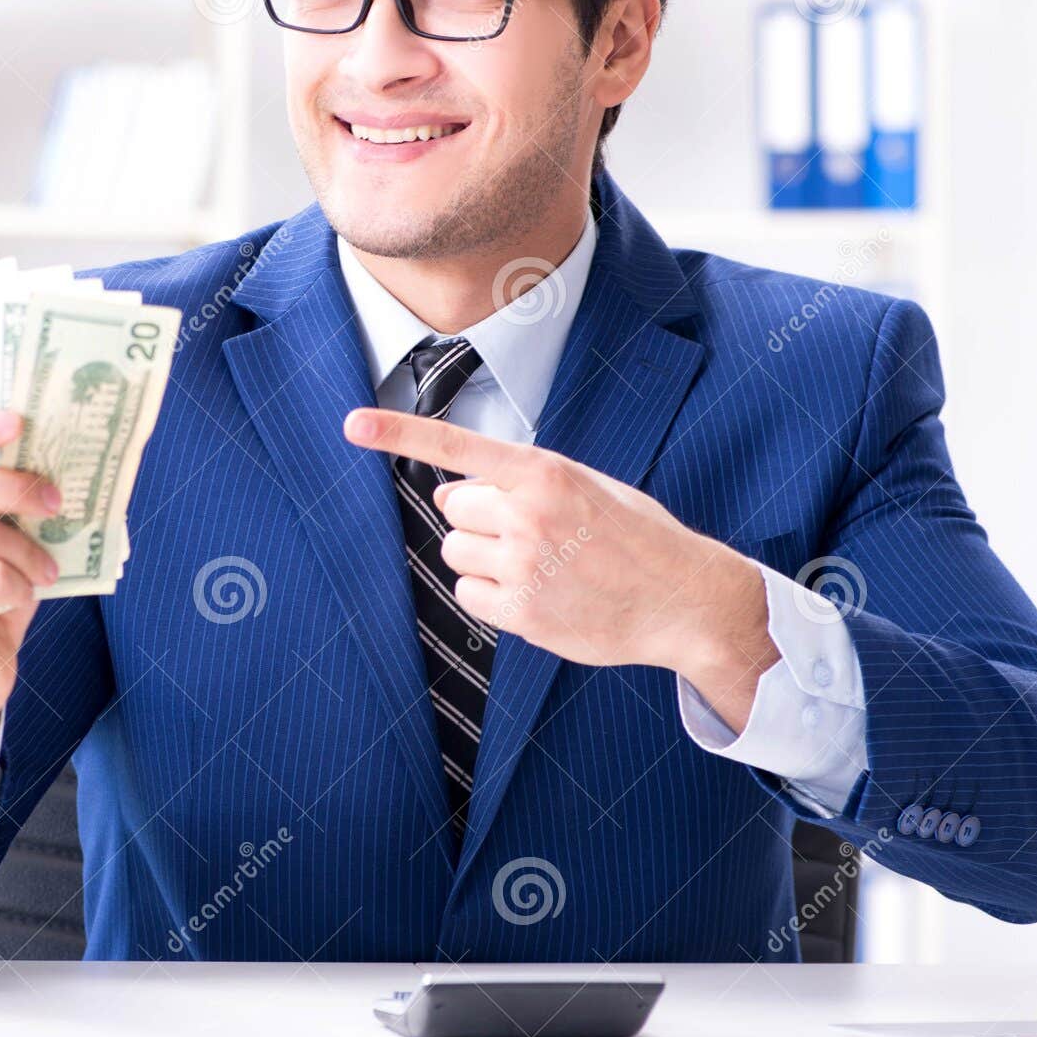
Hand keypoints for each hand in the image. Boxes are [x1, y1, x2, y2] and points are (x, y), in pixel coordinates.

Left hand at [343, 407, 778, 729]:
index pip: (457, 446)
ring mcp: (523, 565)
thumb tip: (453, 493)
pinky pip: (469, 595)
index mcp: (545, 472)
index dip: (398, 433)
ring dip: (482, 558)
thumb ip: (524, 482)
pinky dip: (490, 595)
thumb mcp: (588, 485)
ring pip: (456, 553)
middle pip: (453, 508)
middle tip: (524, 531)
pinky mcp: (523, 612)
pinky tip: (535, 593)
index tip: (352, 424)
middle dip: (477, 518)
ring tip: (538, 564)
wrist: (684, 598)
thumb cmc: (637, 537)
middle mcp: (528, 514)